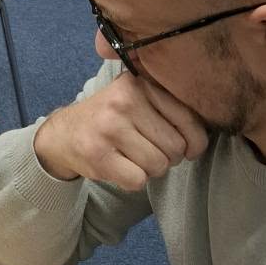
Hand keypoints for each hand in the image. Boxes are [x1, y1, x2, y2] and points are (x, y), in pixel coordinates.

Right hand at [33, 72, 208, 191]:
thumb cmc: (110, 120)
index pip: (190, 121)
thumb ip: (169, 107)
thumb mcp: (136, 99)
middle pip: (175, 148)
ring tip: (129, 156)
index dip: (193, 143)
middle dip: (166, 157)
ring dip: (148, 170)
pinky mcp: (97, 153)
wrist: (62, 134)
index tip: (184, 147)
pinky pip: (138, 180)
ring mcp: (109, 127)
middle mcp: (124, 100)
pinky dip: (131, 181)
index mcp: (139, 84)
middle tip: (145, 150)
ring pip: (158, 165)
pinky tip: (118, 167)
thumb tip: (203, 139)